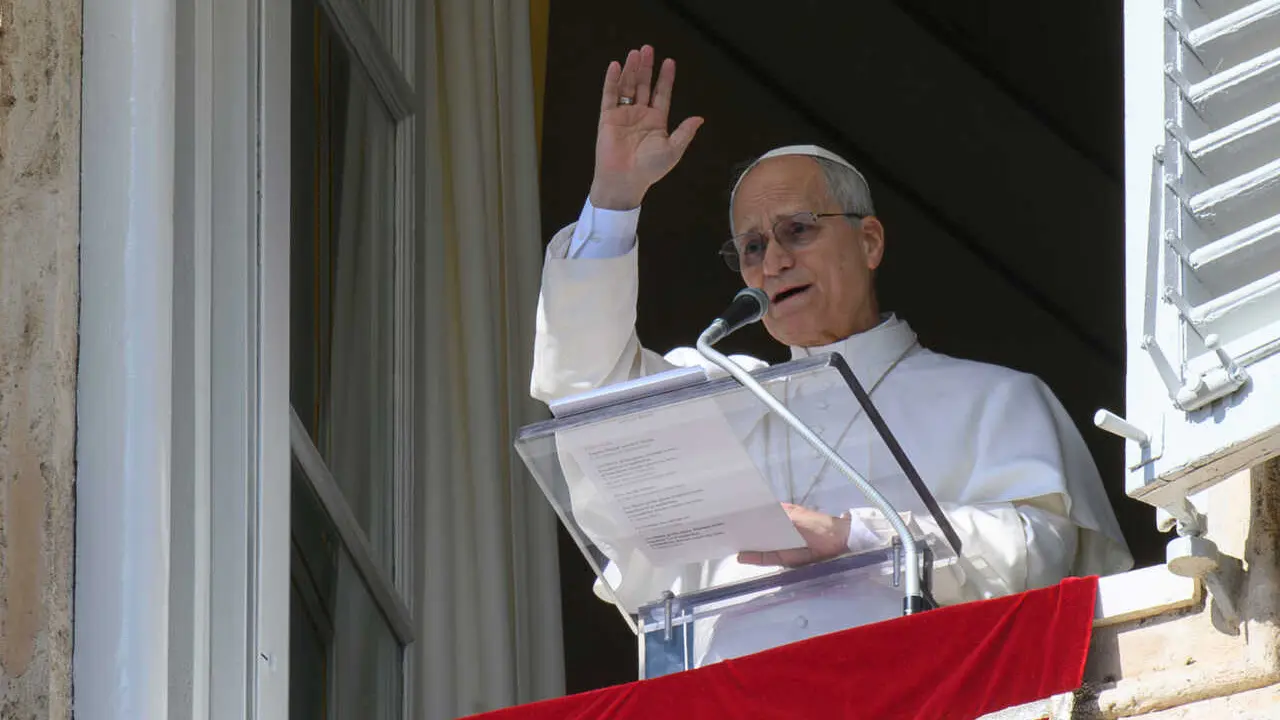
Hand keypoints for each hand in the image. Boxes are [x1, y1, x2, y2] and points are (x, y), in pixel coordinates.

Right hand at [589, 45, 703, 209]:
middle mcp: (640, 115)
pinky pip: (610, 95)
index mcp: (656, 121)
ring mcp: (623, 115)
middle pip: (644, 85)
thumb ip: (685, 132)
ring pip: (628, 86)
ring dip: (631, 70)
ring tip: (635, 53)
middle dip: (646, 68)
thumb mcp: (673, 150)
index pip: (662, 94)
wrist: (625, 180)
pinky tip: (616, 66)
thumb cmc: (650, 169)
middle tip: (648, 49)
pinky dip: (612, 80)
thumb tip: (700, 118)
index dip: (665, 78)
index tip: (669, 62)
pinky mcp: (608, 118)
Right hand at [738, 503, 851, 566]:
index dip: (745, 515)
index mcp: (781, 515)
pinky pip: (766, 558)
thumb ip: (776, 517)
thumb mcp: (794, 517)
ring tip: (727, 542)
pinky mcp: (783, 559)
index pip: (759, 515)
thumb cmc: (818, 525)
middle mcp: (778, 530)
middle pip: (757, 530)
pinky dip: (754, 558)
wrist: (838, 543)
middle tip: (722, 530)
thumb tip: (755, 515)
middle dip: (742, 531)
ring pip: (759, 545)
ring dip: (746, 545)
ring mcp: (780, 546)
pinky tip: (741, 556)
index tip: (729, 514)